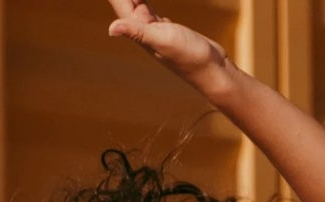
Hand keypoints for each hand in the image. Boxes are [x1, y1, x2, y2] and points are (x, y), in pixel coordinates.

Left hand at [105, 2, 227, 82]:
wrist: (213, 72)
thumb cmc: (190, 58)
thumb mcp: (163, 40)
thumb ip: (138, 32)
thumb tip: (111, 29)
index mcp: (140, 32)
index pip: (121, 4)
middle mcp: (144, 31)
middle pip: (126, 4)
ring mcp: (156, 31)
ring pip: (137, 5)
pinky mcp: (168, 30)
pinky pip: (150, 11)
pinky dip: (143, 1)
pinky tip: (141, 1)